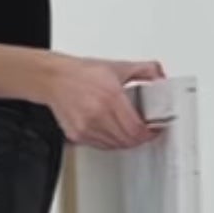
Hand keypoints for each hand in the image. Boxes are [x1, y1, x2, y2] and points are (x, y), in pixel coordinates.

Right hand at [41, 55, 166, 149]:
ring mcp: (86, 127)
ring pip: (115, 145)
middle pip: (128, 140)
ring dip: (126, 141)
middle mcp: (98, 114)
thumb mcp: (117, 66)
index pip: (136, 128)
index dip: (149, 133)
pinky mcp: (77, 135)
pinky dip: (111, 142)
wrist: (53, 78)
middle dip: (140, 138)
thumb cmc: (80, 73)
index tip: (154, 129)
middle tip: (145, 131)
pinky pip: (101, 146)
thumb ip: (144, 69)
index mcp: (111, 97)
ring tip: (129, 130)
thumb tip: (160, 76)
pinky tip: (113, 131)